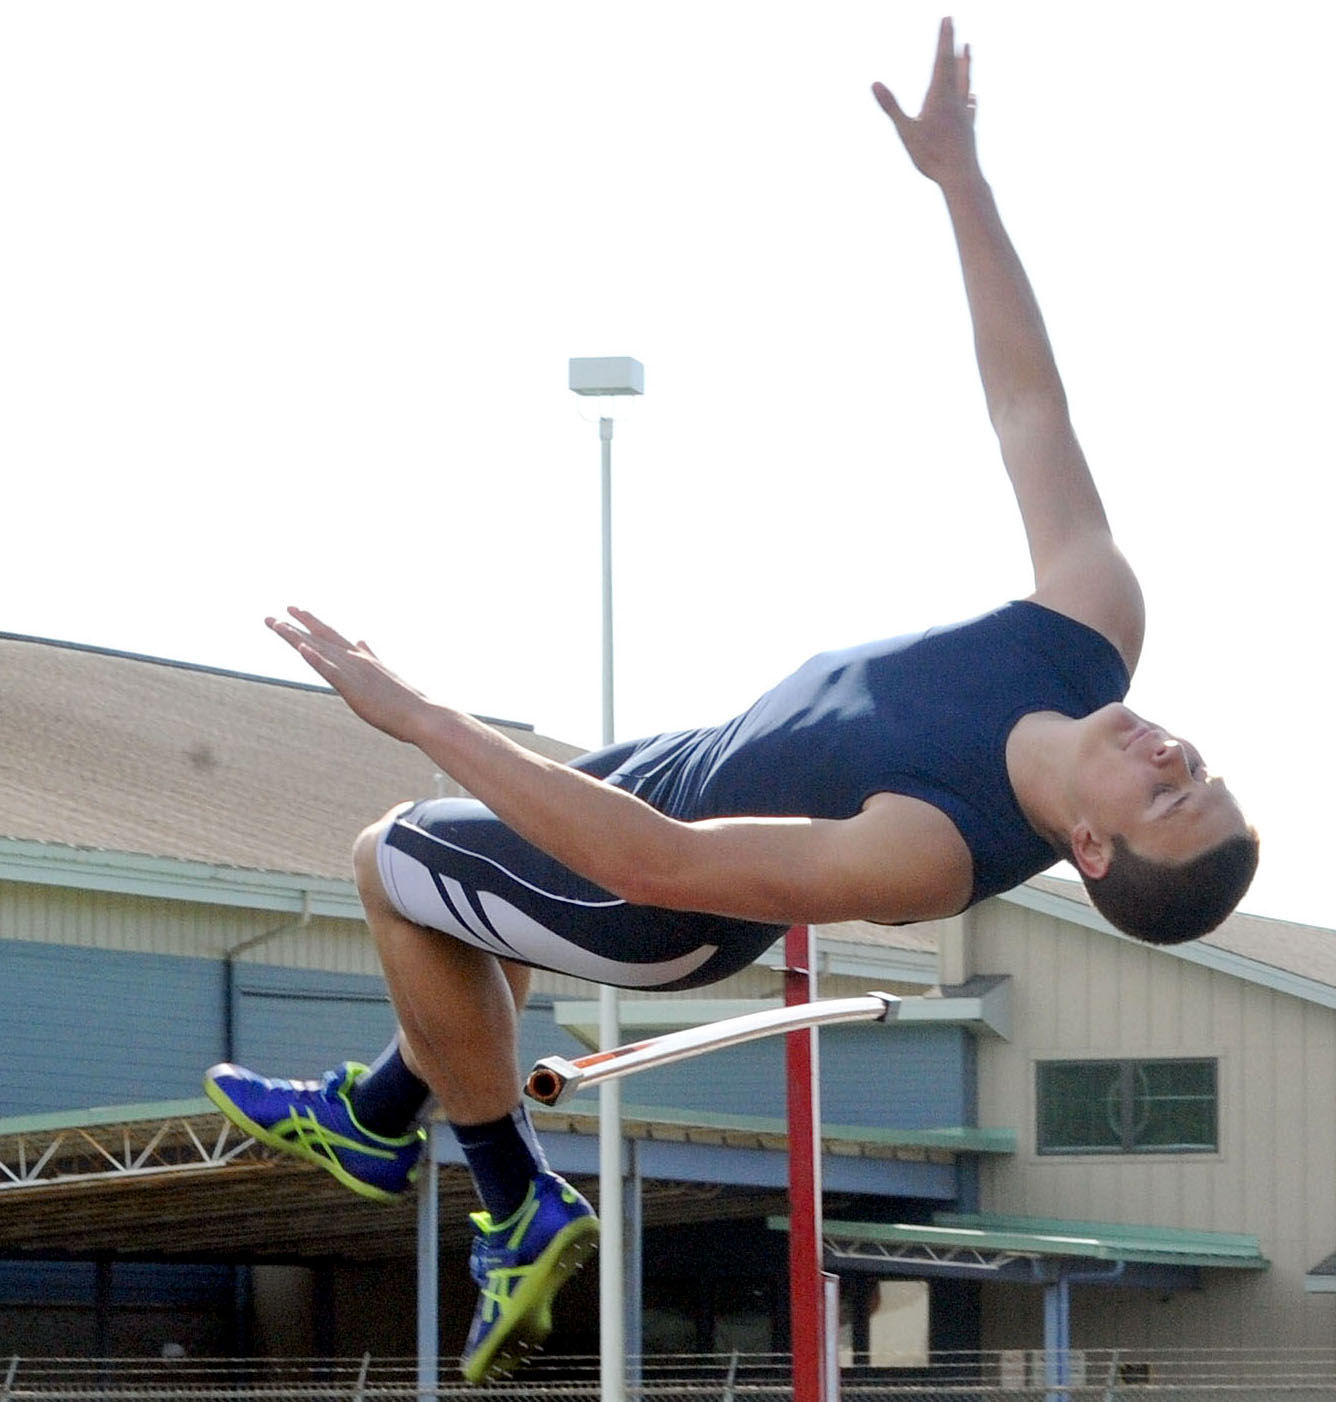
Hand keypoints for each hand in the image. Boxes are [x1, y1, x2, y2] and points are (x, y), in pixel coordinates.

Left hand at [266, 607, 431, 743]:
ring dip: (296, 637)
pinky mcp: (354, 688)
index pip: (331, 636)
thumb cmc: (405, 701)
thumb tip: (360, 640)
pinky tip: (302, 649)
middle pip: (319, 639)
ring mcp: (354, 672)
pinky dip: (316, 659)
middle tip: (271, 617)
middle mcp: (355, 660)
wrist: (422, 714)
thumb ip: (370, 655)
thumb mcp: (383, 672)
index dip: (311, 623)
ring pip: (320, 650)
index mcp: (361, 658)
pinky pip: (331, 671)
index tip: (294, 611)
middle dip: (294, 626)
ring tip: (276, 624)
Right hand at [872, 17, 978, 185]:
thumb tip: (874, 84)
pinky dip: (969, 97)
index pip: (942, 60)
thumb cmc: (932, 156)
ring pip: (965, 83)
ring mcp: (964, 114)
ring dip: (965, 66)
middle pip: (956, 68)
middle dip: (955, 47)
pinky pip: (970, 107)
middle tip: (956, 29)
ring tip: (968, 52)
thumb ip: (891, 106)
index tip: (948, 17)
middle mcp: (955, 101)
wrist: (961, 176)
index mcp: (939, 97)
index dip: (945, 37)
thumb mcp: (906, 132)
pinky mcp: (969, 128)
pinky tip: (972, 98)